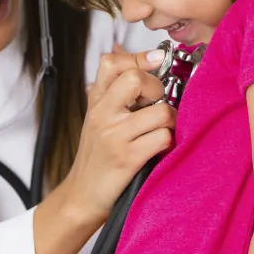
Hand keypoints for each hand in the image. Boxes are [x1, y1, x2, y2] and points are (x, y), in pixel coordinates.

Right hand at [65, 48, 174, 224]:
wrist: (83, 195)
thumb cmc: (98, 155)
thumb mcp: (99, 118)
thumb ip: (117, 92)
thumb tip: (152, 61)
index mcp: (96, 101)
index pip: (112, 62)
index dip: (140, 58)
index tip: (157, 64)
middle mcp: (102, 114)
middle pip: (135, 79)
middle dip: (158, 88)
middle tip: (157, 104)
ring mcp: (114, 136)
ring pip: (160, 112)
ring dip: (170, 121)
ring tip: (161, 130)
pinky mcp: (127, 158)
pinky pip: (162, 138)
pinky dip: (168, 142)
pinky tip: (159, 148)